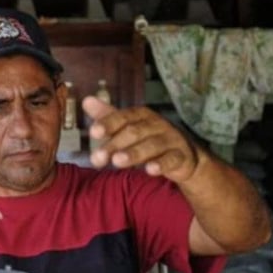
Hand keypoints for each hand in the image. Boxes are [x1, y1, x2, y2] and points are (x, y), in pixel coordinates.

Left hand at [83, 97, 199, 182]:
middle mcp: (157, 124)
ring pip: (152, 145)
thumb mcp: (129, 128)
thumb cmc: (151, 140)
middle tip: (98, 158)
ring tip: (117, 162)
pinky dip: (161, 164)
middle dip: (115, 144)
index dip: (108, 123)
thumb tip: (86, 101)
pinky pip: (172, 159)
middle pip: (134, 132)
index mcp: (142, 116)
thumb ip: (109, 118)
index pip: (124, 117)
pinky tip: (150, 170)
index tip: (93, 132)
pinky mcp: (181, 156)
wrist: (185, 157)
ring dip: (134, 153)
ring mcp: (171, 139)